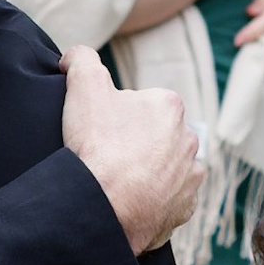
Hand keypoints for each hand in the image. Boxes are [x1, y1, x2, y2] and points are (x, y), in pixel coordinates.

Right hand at [60, 46, 199, 252]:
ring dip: (149, 172)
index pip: (141, 105)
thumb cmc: (97, 146)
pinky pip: (170, 200)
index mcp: (170, 106)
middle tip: (107, 156)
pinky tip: (132, 202)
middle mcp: (189, 139)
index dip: (116, 117)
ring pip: (167, 168)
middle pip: (156, 137)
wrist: (104, 206)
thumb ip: (82, 60)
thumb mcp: (83, 86)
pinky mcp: (185, 207)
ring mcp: (189, 176)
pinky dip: (154, 201)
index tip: (101, 132)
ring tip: (119, 181)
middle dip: (136, 144)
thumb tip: (74, 56)